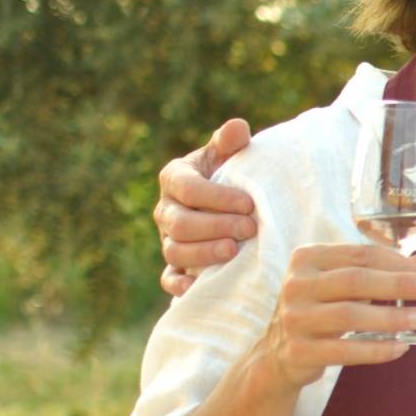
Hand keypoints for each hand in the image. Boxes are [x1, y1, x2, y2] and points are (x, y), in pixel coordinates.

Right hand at [157, 119, 255, 295]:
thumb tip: (238, 128)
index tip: (249, 203)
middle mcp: (166, 210)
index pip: (188, 188)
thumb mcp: (230, 155)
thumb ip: (231, 141)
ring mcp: (168, 240)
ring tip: (235, 252)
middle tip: (250, 228)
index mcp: (175, 178)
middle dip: (215, 226)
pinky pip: (169, 279)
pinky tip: (200, 287)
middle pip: (181, 224)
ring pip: (176, 251)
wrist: (232, 204)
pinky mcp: (174, 266)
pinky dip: (180, 286)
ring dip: (204, 254)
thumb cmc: (231, 175)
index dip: (217, 197)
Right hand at [257, 243, 415, 390]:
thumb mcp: (342, 285)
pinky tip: (401, 347)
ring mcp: (294, 318)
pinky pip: (344, 350)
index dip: (395, 261)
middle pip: (355, 280)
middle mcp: (296, 285)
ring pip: (349, 315)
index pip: (359, 254)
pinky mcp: (298, 351)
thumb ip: (379, 271)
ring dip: (390, 317)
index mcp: (307, 258)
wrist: (278, 354)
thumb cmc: (319, 310)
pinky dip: (376, 350)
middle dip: (398, 283)